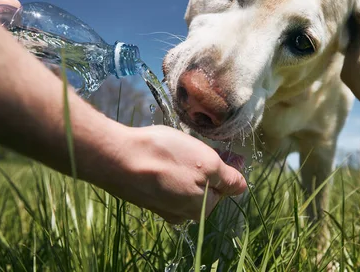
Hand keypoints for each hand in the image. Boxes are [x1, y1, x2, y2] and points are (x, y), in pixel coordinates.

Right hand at [90, 122, 246, 223]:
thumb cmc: (166, 158)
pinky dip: (168, 169)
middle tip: (199, 146)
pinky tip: (161, 156)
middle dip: (206, 168)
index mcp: (201, 208)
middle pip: (205, 188)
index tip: (223, 149)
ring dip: (187, 168)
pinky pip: (166, 183)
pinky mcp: (145, 196)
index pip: (226, 188)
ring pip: (185, 184)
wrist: (117, 158)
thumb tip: (242, 186)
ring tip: (179, 148)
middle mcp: (182, 213)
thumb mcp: (208, 164)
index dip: (228, 166)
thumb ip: (228, 178)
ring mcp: (161, 206)